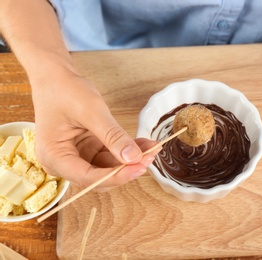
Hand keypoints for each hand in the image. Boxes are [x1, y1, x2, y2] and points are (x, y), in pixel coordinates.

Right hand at [31, 72, 158, 189]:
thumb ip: (113, 136)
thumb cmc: (64, 90)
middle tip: (149, 158)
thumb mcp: (91, 111)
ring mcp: (76, 156)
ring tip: (151, 148)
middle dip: (125, 169)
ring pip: (108, 167)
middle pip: (98, 176)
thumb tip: (133, 158)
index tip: (139, 168)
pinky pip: (110, 155)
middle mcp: (63, 162)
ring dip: (130, 160)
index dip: (115, 176)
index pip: (87, 177)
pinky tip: (143, 144)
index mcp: (54, 157)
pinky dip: (126, 151)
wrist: (56, 77)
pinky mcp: (88, 149)